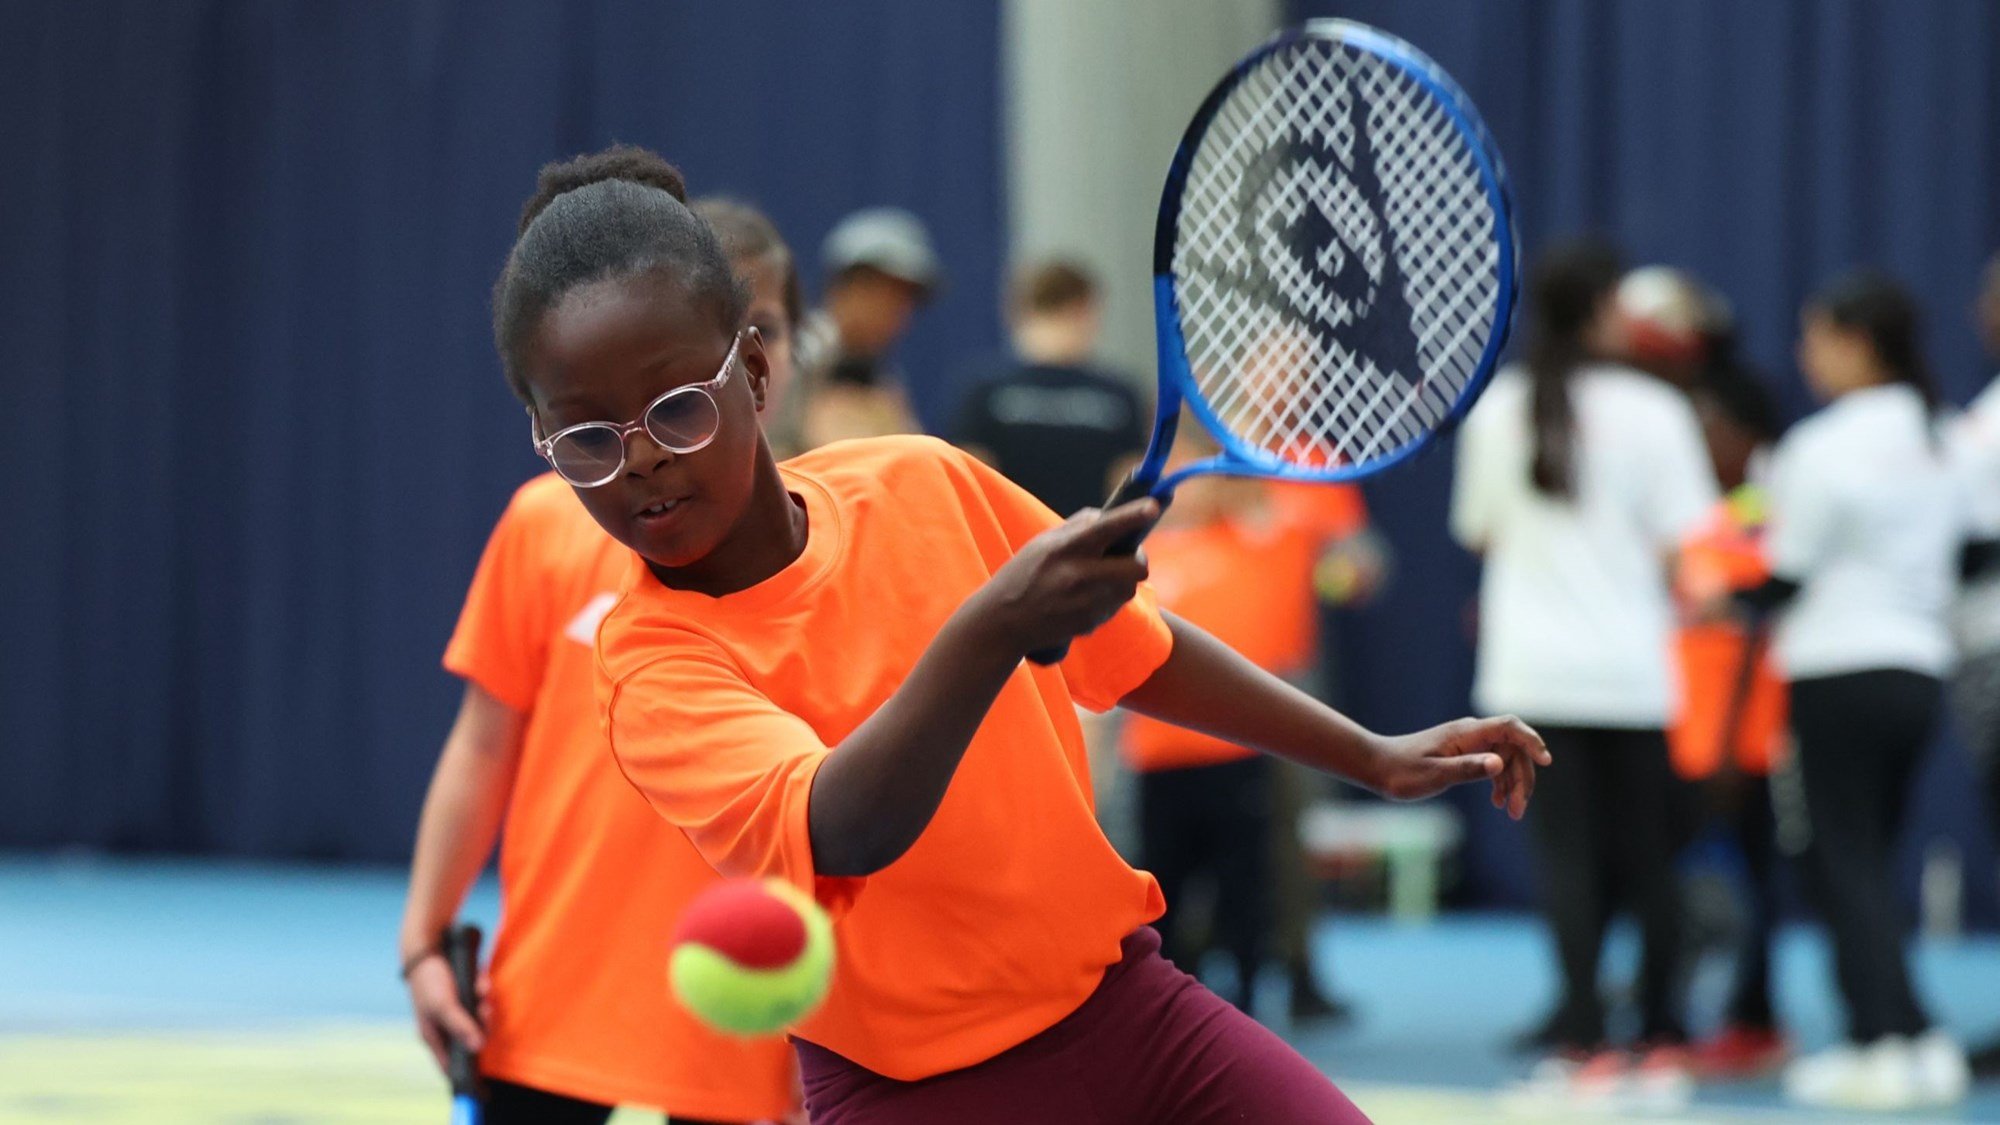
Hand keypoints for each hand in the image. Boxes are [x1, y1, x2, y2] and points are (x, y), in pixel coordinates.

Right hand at [405, 952, 487, 1074]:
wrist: (430, 943)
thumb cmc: (430, 979)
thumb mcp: (444, 1005)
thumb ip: (461, 1026)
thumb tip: (478, 1048)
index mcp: (433, 1036)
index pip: (450, 1065)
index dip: (465, 1074)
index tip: (482, 1083)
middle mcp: (445, 1026)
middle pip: (471, 1040)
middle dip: (482, 1028)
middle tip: (485, 1013)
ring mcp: (456, 1011)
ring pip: (479, 1020)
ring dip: (485, 1008)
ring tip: (484, 997)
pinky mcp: (466, 995)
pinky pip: (481, 1000)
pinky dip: (483, 991)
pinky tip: (481, 982)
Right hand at [971, 500, 1161, 656]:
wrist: (1003, 622)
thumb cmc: (1023, 574)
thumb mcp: (1043, 542)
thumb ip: (1077, 527)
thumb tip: (1108, 516)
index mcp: (1065, 548)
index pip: (1106, 527)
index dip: (1132, 515)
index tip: (1153, 505)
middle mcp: (1078, 576)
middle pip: (1136, 568)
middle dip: (1138, 561)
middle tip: (1126, 557)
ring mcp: (1086, 603)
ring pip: (1128, 589)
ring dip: (1121, 582)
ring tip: (1094, 580)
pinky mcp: (1089, 624)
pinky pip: (1113, 607)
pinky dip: (1106, 600)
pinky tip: (1080, 600)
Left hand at [1369, 715, 1549, 818]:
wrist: (1376, 767)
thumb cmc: (1401, 772)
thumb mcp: (1434, 775)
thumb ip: (1467, 769)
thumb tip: (1499, 763)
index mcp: (1466, 733)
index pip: (1509, 727)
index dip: (1531, 741)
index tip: (1545, 762)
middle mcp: (1470, 734)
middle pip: (1512, 748)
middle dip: (1522, 777)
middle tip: (1518, 811)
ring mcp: (1467, 743)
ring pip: (1504, 758)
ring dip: (1512, 783)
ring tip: (1512, 812)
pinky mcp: (1462, 754)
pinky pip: (1491, 763)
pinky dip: (1499, 781)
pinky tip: (1498, 801)